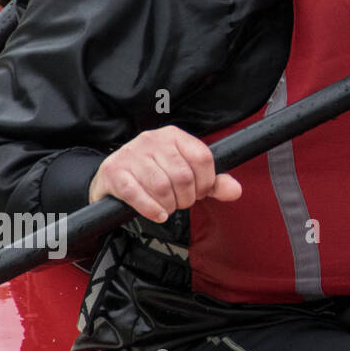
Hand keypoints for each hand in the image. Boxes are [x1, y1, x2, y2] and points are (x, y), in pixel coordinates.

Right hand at [88, 126, 241, 222]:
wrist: (113, 179)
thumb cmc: (155, 175)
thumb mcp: (187, 175)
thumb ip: (214, 183)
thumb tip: (236, 191)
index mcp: (174, 135)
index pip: (202, 157)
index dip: (206, 182)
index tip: (200, 192)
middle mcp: (152, 140)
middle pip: (183, 175)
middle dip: (186, 198)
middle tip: (180, 203)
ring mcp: (131, 154)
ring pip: (161, 186)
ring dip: (169, 205)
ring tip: (167, 207)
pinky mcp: (114, 172)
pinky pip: (137, 194)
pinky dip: (151, 209)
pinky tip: (158, 214)